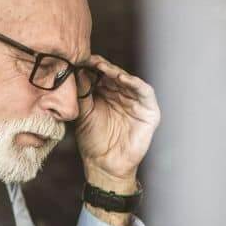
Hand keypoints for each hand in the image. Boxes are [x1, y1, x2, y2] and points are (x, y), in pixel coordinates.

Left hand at [76, 55, 160, 192]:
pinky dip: (135, 83)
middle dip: (104, 67)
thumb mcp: (84, 113)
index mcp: (107, 95)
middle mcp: (123, 96)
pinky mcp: (150, 112)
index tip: (80, 60)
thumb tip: (76, 70)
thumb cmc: (92, 141)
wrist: (104, 165)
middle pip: (115, 75)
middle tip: (91, 61)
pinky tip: (123, 78)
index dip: (93, 67)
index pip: (102, 75)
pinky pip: (145, 92)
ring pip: (129, 81)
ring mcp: (137, 103)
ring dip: (117, 72)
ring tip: (104, 68)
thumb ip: (82, 93)